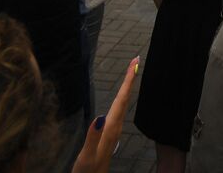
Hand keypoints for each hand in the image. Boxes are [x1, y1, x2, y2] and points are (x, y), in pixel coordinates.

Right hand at [71, 56, 139, 172]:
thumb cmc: (87, 171)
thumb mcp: (87, 155)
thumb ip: (92, 137)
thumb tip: (99, 116)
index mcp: (111, 129)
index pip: (121, 100)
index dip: (128, 81)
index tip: (134, 63)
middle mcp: (115, 127)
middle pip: (125, 98)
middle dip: (130, 79)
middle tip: (135, 60)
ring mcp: (113, 130)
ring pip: (123, 103)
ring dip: (127, 87)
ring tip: (130, 72)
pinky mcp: (109, 134)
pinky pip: (118, 110)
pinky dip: (121, 97)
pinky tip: (120, 96)